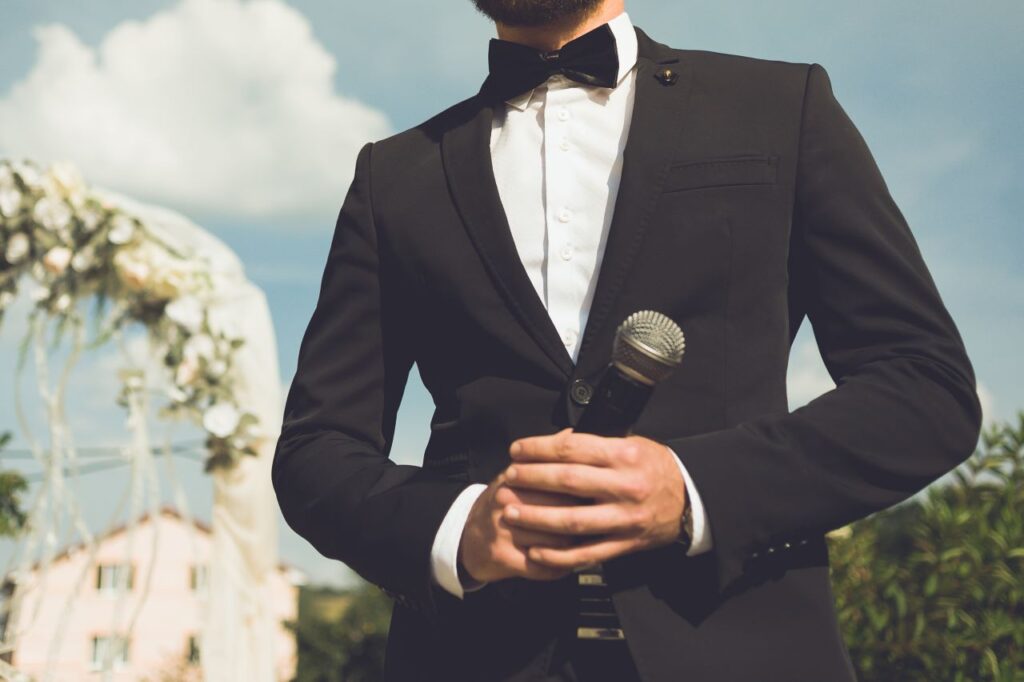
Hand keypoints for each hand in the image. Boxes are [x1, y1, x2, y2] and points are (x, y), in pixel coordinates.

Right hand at [457, 469, 584, 583]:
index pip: (561, 483)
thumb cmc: (501, 506)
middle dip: (583, 520)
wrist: (468, 538)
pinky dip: (560, 568)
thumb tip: (570, 432)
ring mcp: (503, 531)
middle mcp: (506, 503)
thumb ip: (544, 458)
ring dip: (575, 547)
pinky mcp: (503, 558)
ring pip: (556, 541)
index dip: (583, 493)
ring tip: (584, 545)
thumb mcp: (516, 476)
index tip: (595, 498)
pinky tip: (566, 563)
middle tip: (595, 523)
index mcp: (513, 479)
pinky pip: (543, 567)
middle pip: (562, 512)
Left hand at [501, 428, 686, 570]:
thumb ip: (595, 445)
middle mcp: (624, 486)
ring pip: (572, 520)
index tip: (517, 450)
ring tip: (510, 513)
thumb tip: (555, 442)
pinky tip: (535, 552)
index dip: (538, 448)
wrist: (691, 498)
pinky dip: (558, 556)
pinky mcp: (625, 544)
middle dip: (532, 479)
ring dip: (536, 518)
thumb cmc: (654, 467)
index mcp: (624, 455)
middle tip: (509, 477)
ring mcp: (624, 518)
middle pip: (568, 481)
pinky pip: (586, 553)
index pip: (572, 448)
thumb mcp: (631, 443)